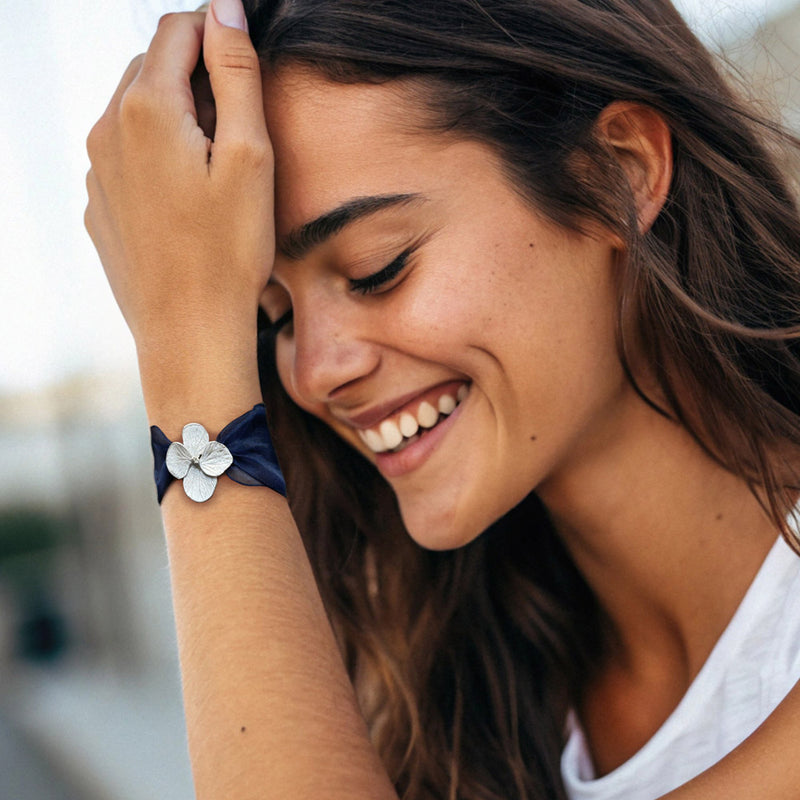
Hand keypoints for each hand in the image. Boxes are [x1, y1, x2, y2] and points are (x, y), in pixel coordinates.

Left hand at [85, 1, 271, 372]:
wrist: (188, 332)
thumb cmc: (229, 251)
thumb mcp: (249, 156)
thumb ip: (236, 73)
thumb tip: (224, 8)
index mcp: (147, 110)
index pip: (176, 31)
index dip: (214, 27)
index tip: (243, 49)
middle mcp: (107, 130)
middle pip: (151, 68)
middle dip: (193, 74)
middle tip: (238, 118)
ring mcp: (96, 171)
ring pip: (134, 113)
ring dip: (173, 116)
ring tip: (215, 163)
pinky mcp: (98, 206)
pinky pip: (123, 157)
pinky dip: (154, 155)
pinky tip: (186, 197)